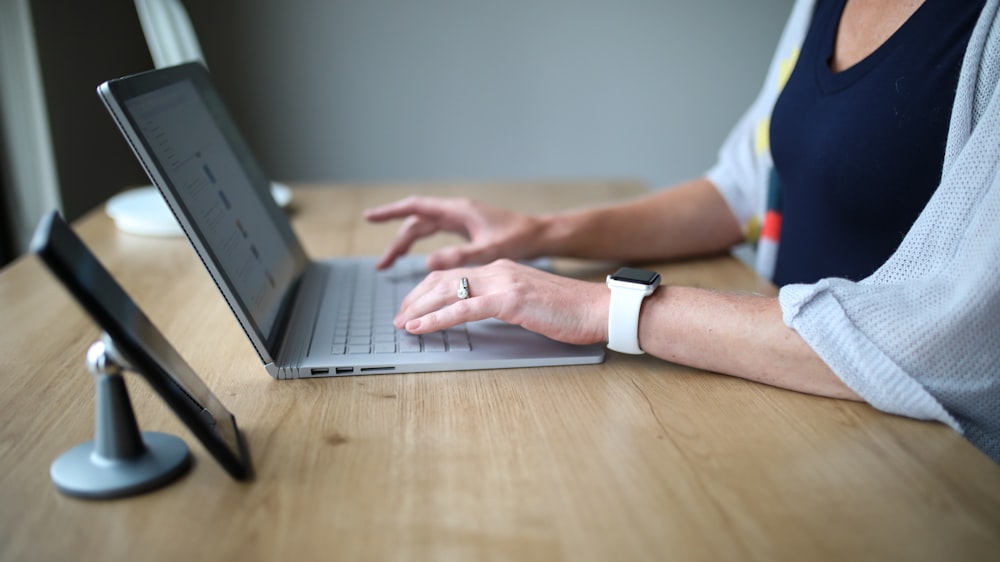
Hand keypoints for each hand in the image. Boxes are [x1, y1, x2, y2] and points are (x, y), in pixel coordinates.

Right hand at [364, 196, 545, 269]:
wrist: (540, 235)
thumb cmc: (519, 239)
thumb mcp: (488, 250)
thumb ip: (459, 256)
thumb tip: (428, 263)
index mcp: (458, 211)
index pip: (416, 207)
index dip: (391, 212)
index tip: (370, 217)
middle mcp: (456, 212)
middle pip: (416, 223)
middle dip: (396, 241)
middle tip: (381, 265)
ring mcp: (460, 220)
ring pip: (424, 230)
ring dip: (406, 245)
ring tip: (389, 265)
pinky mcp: (465, 230)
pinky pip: (435, 235)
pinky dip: (421, 246)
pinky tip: (416, 260)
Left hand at [394, 259, 608, 345]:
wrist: (598, 308)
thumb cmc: (571, 311)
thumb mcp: (530, 302)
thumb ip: (505, 301)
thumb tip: (482, 313)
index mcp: (503, 268)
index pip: (454, 275)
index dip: (427, 291)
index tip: (411, 308)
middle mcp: (499, 270)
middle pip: (443, 279)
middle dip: (415, 298)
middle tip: (398, 317)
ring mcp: (503, 282)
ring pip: (447, 291)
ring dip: (418, 308)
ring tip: (402, 323)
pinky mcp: (509, 300)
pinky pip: (463, 309)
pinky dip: (436, 318)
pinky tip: (420, 327)